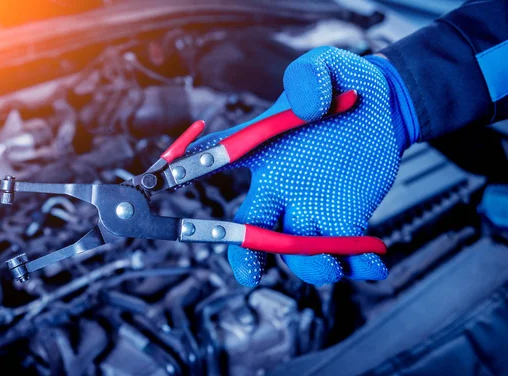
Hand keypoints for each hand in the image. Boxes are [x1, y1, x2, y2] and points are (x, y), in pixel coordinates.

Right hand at [189, 46, 418, 285]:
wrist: (387, 106)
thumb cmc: (346, 84)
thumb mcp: (326, 66)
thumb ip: (309, 77)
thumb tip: (306, 106)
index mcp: (264, 150)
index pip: (220, 159)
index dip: (191, 169)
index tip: (171, 181)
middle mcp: (280, 185)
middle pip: (249, 228)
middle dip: (244, 254)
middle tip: (250, 274)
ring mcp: (310, 205)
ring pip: (296, 250)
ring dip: (313, 266)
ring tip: (341, 263)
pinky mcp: (344, 217)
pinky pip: (342, 250)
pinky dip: (356, 264)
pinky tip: (374, 263)